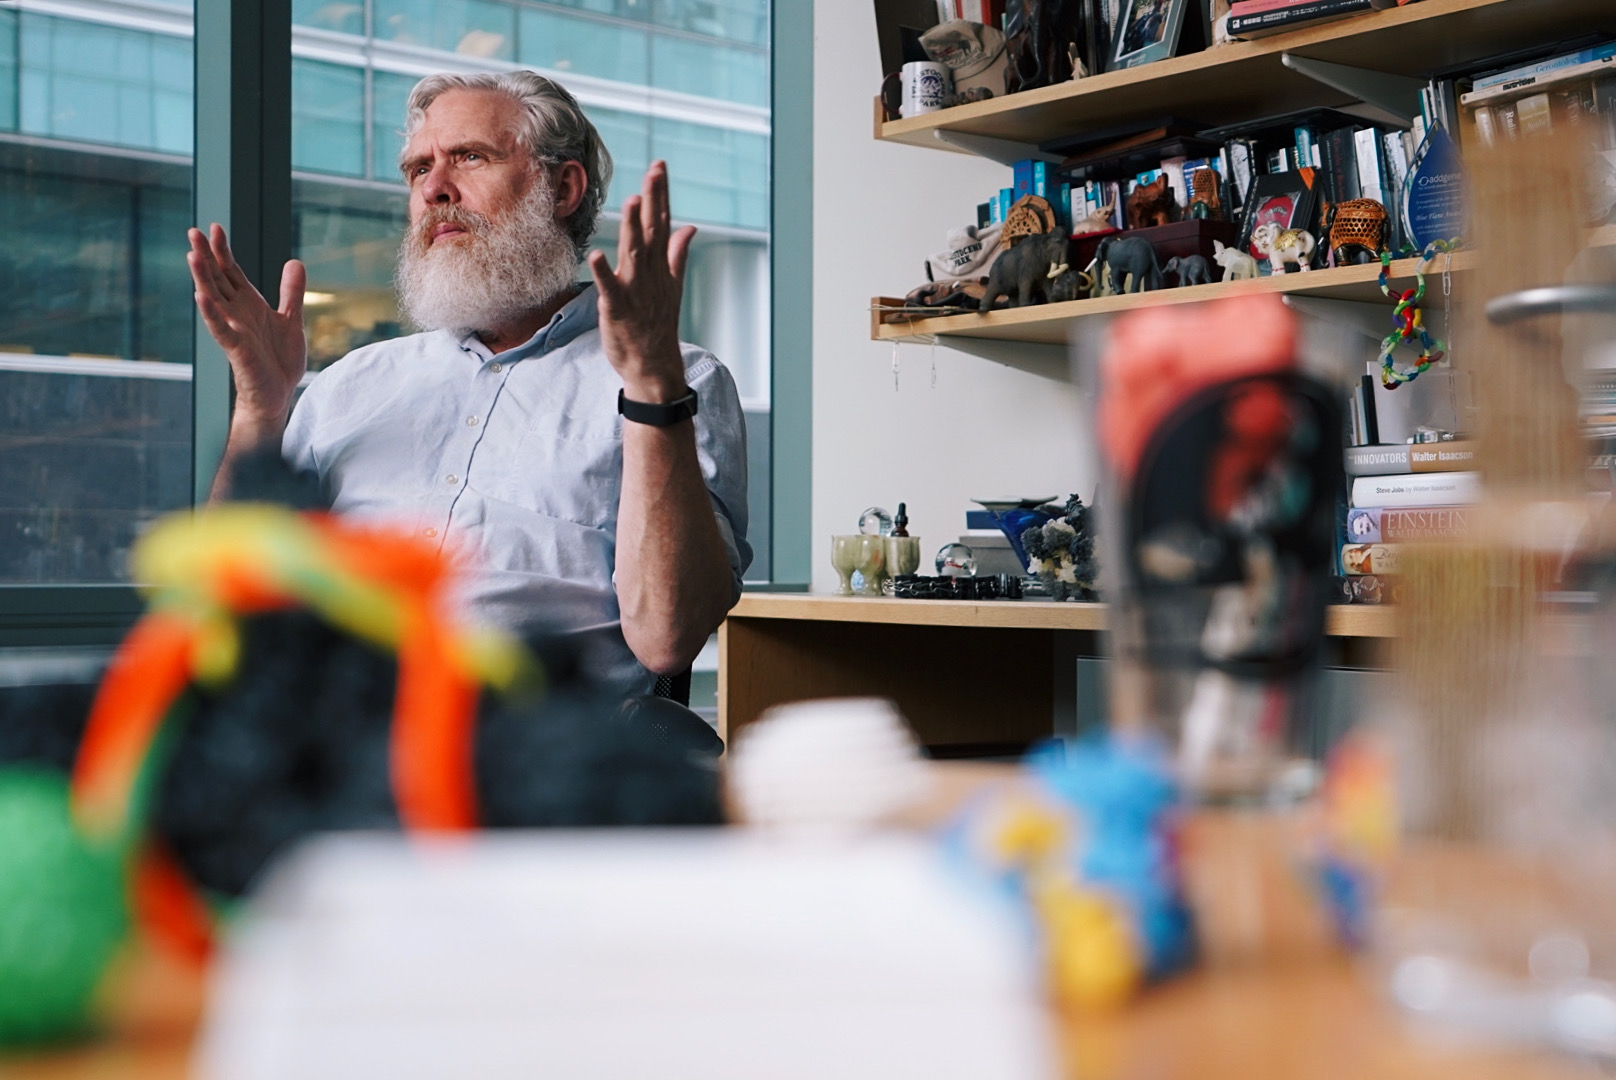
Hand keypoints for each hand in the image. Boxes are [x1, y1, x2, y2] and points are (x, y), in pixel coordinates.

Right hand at [188, 223, 307, 424]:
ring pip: (213, 299)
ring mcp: (234, 330)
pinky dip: (211, 313)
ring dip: (202, 278)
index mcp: (249, 304)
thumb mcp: (291, 319)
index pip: (231, 271)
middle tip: (192, 231)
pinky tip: (200, 297)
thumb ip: (292, 292)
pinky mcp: (236, 349)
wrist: (278, 394)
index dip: (223, 250)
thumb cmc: (279, 360)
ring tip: (192, 256)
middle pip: (217, 279)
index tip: (214, 227)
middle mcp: (237, 313)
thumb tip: (295, 261)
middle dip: (206, 256)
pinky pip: (220, 329)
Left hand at [587, 161, 696, 402]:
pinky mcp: (618, 309)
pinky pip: (609, 288)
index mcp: (660, 266)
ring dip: (634, 228)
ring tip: (634, 202)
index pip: (663, 223)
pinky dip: (604, 273)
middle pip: (652, 231)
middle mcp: (650, 274)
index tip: (659, 167)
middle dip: (653, 201)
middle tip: (654, 172)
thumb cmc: (658, 324)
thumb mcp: (673, 285)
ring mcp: (635, 291)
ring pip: (634, 254)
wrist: (653, 364)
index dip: (661, 195)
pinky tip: (597, 254)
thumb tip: (690, 228)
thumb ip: (678, 253)